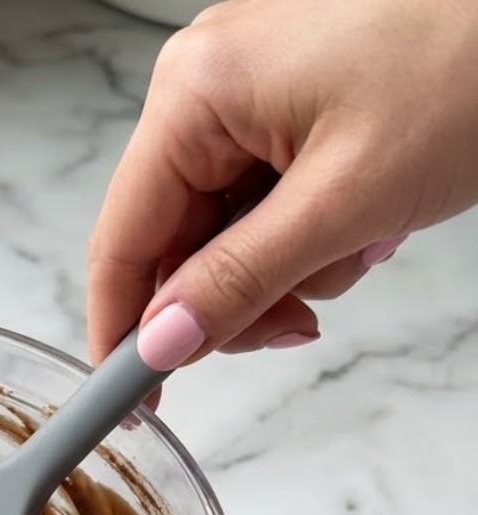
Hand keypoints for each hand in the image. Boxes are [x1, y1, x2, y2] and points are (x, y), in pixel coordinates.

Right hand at [88, 0, 477, 371]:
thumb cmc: (469, 62)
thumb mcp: (344, 202)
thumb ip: (238, 282)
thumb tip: (160, 346)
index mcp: (195, 93)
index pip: (122, 241)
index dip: (121, 331)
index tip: (132, 402)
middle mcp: (204, 88)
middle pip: (175, 244)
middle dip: (234, 298)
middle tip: (293, 327)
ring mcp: (245, 94)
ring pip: (222, 234)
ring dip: (283, 269)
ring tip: (360, 247)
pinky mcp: (284, 106)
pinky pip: (262, 205)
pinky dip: (306, 235)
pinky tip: (363, 223)